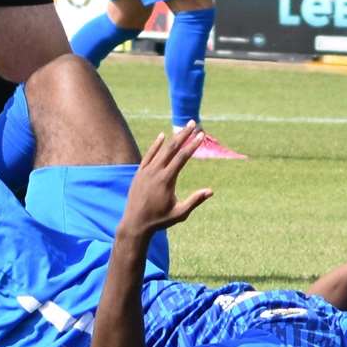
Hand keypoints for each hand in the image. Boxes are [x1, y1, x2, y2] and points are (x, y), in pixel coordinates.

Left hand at [120, 123, 212, 238]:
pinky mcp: (140, 172)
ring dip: (172, 138)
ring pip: (160, 150)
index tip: (201, 136)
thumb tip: (211, 191)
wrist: (135, 222)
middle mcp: (155, 172)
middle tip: (193, 123)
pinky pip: (148, 155)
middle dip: (183, 135)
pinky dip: (155, 145)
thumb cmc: (160, 220)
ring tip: (182, 128)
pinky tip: (162, 136)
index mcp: (166, 180)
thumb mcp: (180, 213)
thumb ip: (195, 201)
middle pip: (172, 148)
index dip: (192, 145)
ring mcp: (146, 171)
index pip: (182, 158)